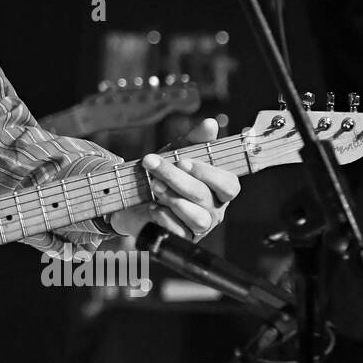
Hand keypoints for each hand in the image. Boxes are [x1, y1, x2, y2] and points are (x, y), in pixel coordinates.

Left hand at [109, 118, 239, 241]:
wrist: (134, 199)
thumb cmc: (165, 175)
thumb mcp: (179, 152)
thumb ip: (196, 139)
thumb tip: (210, 124)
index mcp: (219, 188)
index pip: (228, 184)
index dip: (208, 174)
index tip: (184, 161)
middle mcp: (214, 208)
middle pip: (204, 196)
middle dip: (177, 179)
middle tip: (153, 165)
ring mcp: (200, 226)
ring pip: (196, 217)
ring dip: (172, 198)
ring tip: (154, 186)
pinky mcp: (182, 238)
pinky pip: (179, 231)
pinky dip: (164, 217)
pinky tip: (153, 207)